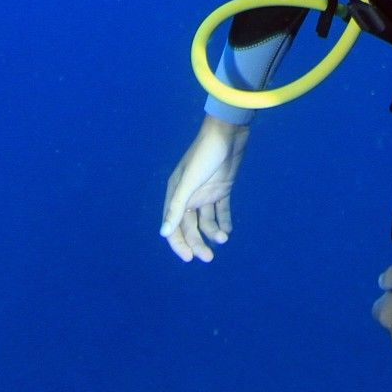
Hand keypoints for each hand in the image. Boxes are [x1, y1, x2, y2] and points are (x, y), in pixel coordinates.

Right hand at [160, 115, 249, 261]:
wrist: (228, 133)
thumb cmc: (205, 154)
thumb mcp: (190, 181)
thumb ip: (177, 206)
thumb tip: (163, 233)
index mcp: (176, 194)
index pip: (173, 226)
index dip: (179, 243)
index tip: (189, 258)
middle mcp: (189, 196)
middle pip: (190, 227)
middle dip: (197, 243)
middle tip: (208, 258)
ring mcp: (206, 193)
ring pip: (206, 221)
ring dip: (213, 232)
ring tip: (223, 239)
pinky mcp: (222, 189)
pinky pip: (221, 211)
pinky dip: (224, 222)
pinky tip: (228, 231)